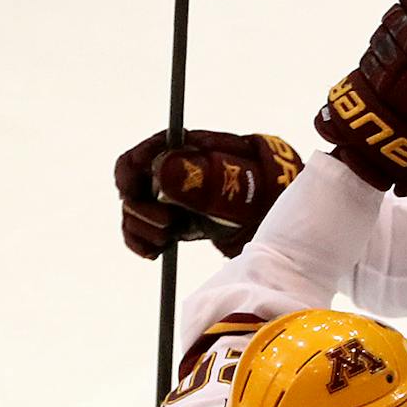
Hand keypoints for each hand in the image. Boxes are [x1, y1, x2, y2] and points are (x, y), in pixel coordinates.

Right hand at [113, 130, 303, 257]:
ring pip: (134, 213)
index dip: (128, 178)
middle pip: (130, 189)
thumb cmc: (262, 185)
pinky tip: (156, 253)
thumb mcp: (238, 179)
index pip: (135, 160)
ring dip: (141, 230)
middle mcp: (169, 174)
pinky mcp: (175, 223)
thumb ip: (203, 176)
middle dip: (139, 211)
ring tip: (167, 240)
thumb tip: (163, 173)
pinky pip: (143, 233)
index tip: (135, 197)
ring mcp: (170, 199)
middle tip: (166, 227)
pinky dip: (142, 244)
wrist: (278, 210)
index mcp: (179, 153)